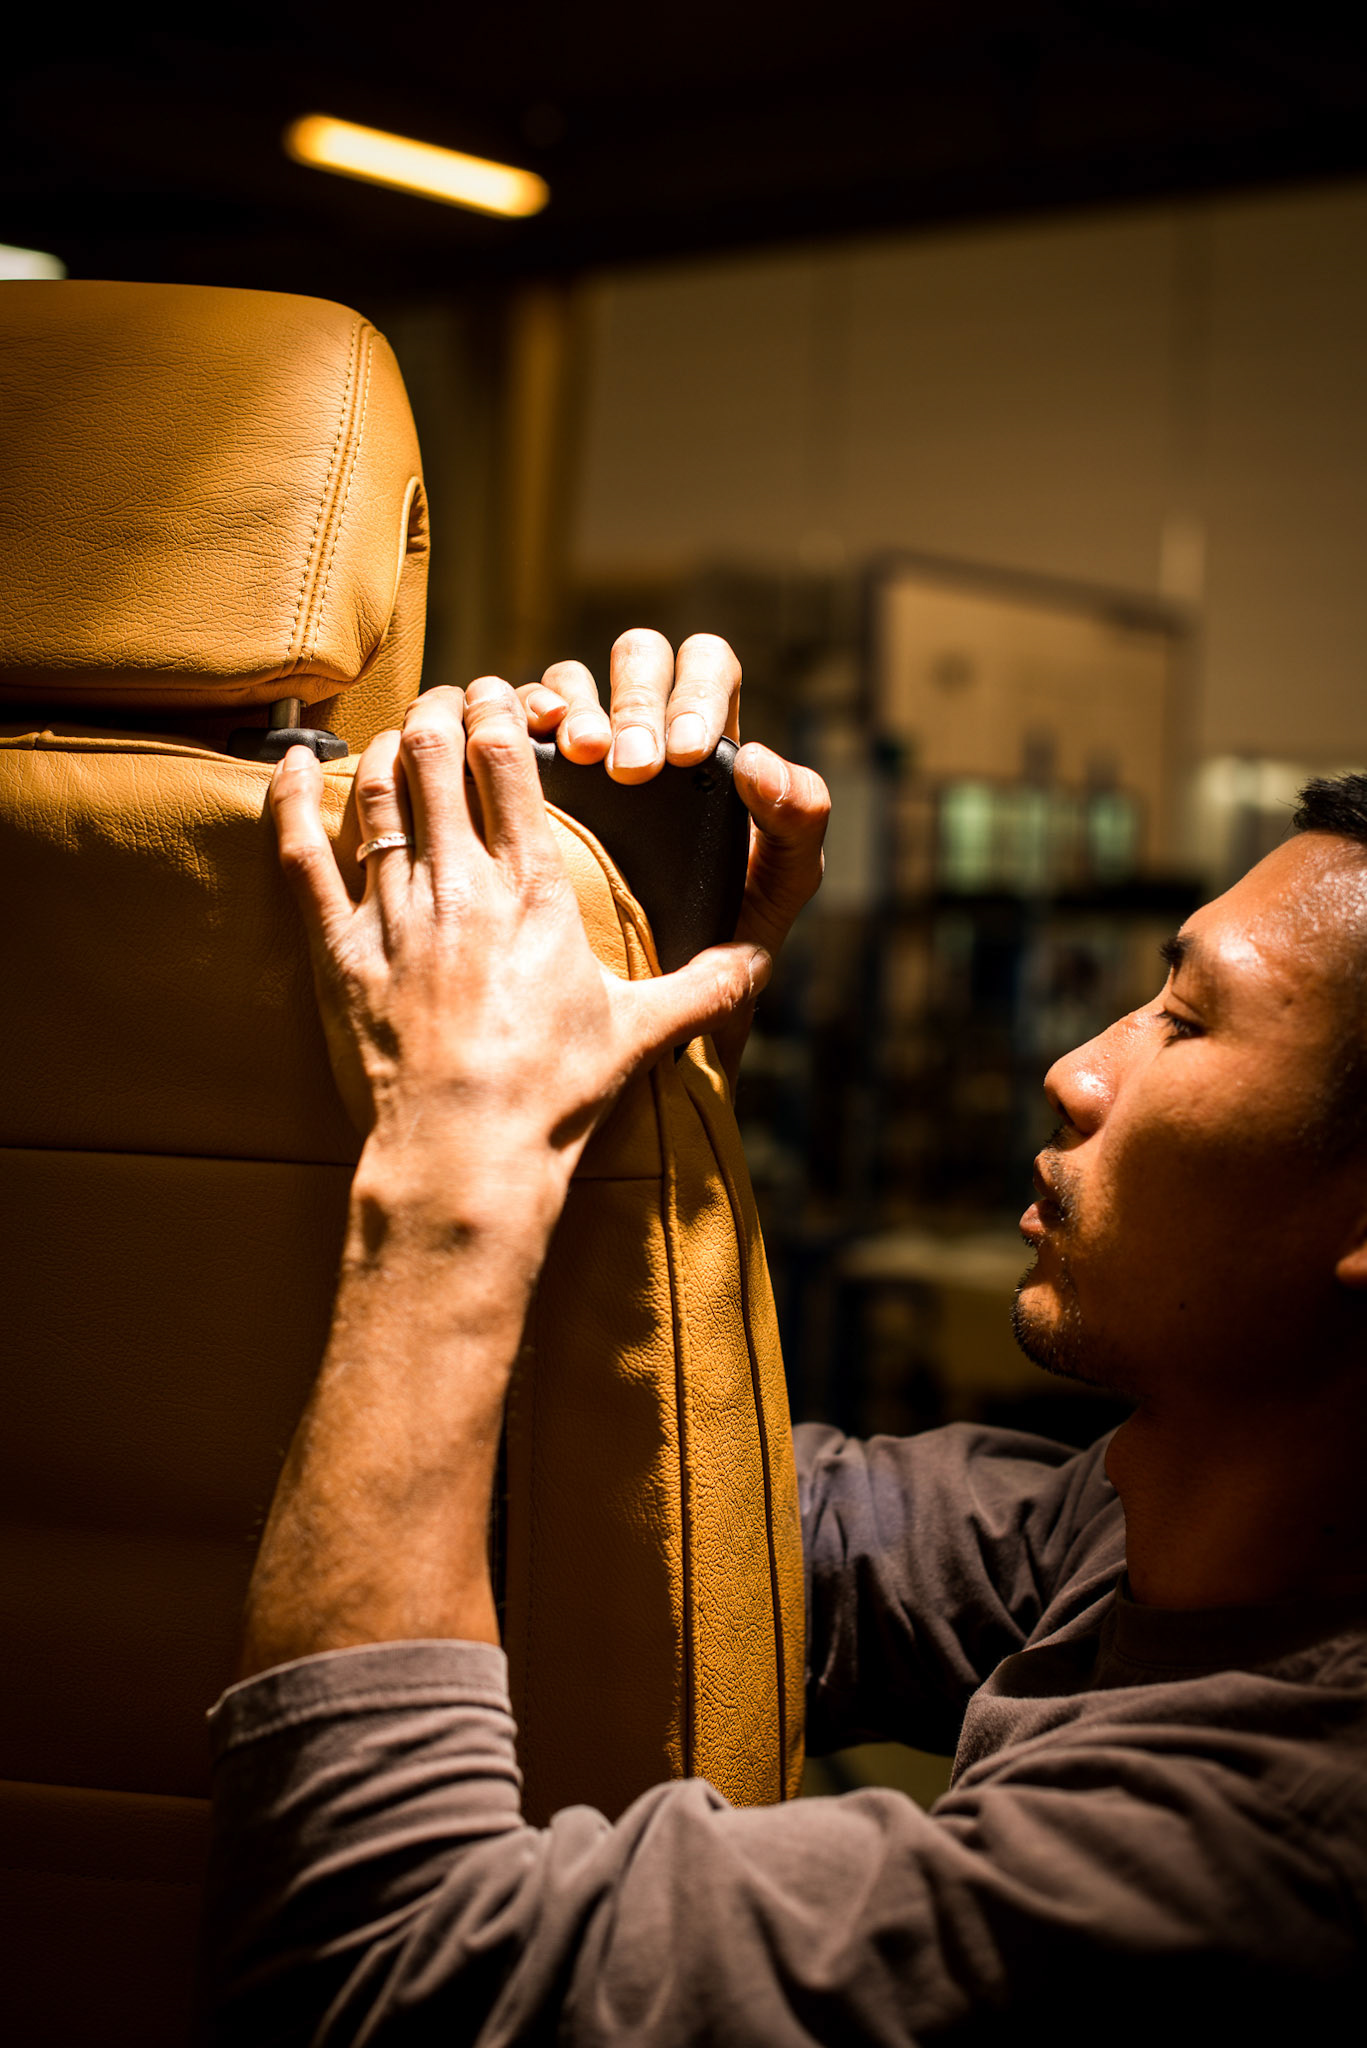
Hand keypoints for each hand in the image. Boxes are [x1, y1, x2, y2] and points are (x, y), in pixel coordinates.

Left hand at [270, 679, 770, 1241]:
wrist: (466, 1155)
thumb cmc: (553, 1098)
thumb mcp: (641, 1035)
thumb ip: (705, 988)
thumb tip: (761, 964)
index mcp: (533, 892)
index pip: (506, 761)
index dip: (498, 711)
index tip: (501, 696)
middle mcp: (460, 886)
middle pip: (433, 755)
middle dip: (439, 711)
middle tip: (447, 702)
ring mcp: (393, 914)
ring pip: (375, 793)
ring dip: (383, 746)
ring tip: (396, 731)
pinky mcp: (339, 951)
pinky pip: (302, 856)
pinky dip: (292, 800)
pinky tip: (291, 764)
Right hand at [518, 628, 828, 1084]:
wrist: (649, 1012)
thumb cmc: (721, 946)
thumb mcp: (777, 892)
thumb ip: (797, 826)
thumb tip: (757, 759)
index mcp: (709, 750)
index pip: (706, 665)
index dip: (694, 690)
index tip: (685, 754)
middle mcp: (643, 735)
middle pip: (637, 659)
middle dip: (635, 702)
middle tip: (631, 769)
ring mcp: (579, 755)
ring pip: (571, 681)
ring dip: (575, 705)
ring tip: (577, 754)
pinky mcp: (525, 784)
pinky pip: (514, 723)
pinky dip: (521, 718)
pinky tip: (531, 749)